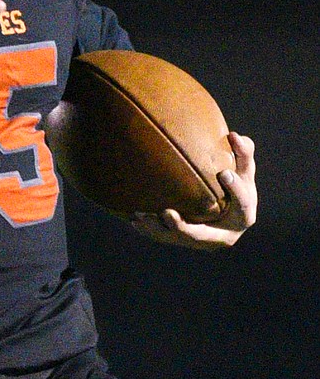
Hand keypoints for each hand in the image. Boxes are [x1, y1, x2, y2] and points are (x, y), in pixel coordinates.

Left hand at [130, 132, 256, 249]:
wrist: (224, 211)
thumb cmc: (232, 183)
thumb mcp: (242, 169)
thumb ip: (243, 153)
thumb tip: (236, 136)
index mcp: (243, 217)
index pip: (242, 205)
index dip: (235, 190)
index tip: (224, 173)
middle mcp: (224, 235)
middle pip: (203, 235)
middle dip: (183, 227)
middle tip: (166, 213)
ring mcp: (204, 241)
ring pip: (178, 239)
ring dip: (159, 230)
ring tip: (140, 216)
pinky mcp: (187, 241)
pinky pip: (167, 238)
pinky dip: (151, 231)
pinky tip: (134, 220)